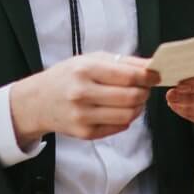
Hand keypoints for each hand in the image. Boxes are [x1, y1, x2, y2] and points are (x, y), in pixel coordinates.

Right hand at [10, 52, 159, 141]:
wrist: (37, 101)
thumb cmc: (68, 76)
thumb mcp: (91, 59)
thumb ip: (124, 62)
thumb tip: (153, 65)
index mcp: (85, 70)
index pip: (128, 76)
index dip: (148, 77)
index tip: (156, 75)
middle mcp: (82, 94)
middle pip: (131, 97)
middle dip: (145, 91)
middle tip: (145, 87)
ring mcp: (83, 116)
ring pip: (128, 115)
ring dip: (139, 106)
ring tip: (134, 98)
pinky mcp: (85, 133)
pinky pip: (119, 127)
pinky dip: (126, 118)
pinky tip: (119, 109)